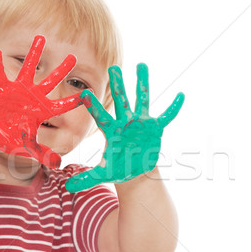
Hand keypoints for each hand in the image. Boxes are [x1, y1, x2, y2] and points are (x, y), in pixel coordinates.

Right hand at [0, 35, 81, 167]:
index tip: (88, 94)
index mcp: (43, 111)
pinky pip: (0, 73)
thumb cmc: (11, 138)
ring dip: (34, 54)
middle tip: (73, 56)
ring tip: (40, 37)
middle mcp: (34, 97)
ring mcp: (19, 90)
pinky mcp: (3, 88)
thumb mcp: (27, 147)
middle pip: (51, 81)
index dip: (74, 100)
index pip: (63, 105)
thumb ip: (42, 154)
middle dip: (62, 69)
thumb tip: (58, 165)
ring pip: (29, 68)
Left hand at [65, 64, 184, 191]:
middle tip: (113, 67)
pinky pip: (166, 116)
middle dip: (117, 84)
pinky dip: (174, 107)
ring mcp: (141, 123)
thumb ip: (87, 178)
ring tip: (142, 64)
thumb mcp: (103, 174)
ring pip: (142, 99)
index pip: (100, 116)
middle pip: (121, 100)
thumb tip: (68, 187)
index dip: (93, 105)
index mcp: (111, 131)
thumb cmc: (118, 168)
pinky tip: (181, 95)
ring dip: (142, 83)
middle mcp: (125, 122)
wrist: (136, 169)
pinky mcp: (155, 128)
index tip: (84, 93)